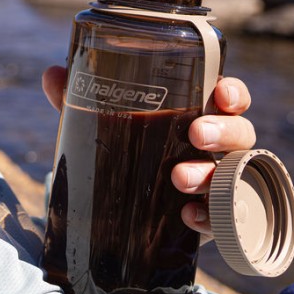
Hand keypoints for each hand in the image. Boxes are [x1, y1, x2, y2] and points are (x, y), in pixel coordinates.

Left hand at [41, 66, 255, 245]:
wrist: (121, 207)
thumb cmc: (123, 148)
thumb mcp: (101, 121)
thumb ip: (78, 98)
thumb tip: (52, 74)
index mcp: (196, 114)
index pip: (229, 98)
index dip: (234, 92)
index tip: (221, 92)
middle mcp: (215, 146)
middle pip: (241, 133)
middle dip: (224, 131)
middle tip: (194, 134)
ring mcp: (217, 182)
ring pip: (235, 174)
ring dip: (211, 174)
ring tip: (177, 177)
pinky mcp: (211, 218)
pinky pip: (224, 219)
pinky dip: (209, 217)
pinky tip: (186, 215)